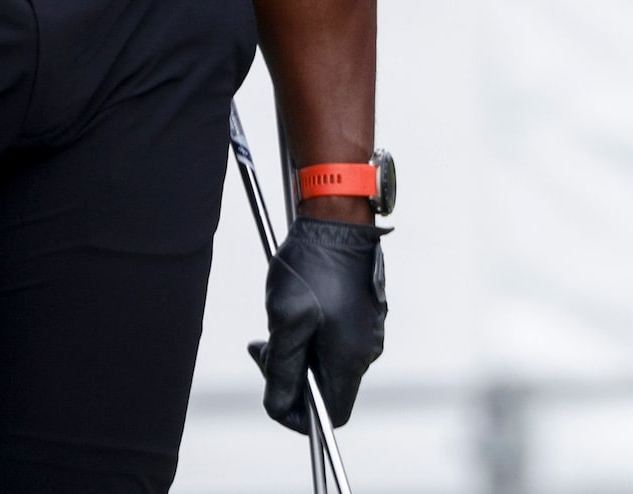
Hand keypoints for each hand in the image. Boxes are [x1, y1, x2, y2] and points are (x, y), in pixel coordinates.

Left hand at [254, 217, 384, 432]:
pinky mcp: (363, 312)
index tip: (274, 389)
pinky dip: (310, 335)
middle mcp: (366, 348)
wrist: (336, 217)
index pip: (332, 414)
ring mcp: (368, 329)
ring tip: (276, 323)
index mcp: (351, 357)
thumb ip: (282, 371)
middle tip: (264, 346)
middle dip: (291, 376)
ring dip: (298, 352)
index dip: (300, 414)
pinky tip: (294, 310)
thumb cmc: (312, 265)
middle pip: (327, 388)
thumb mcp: (286, 321)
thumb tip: (280, 407)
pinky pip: (334, 340)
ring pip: (327, 363)